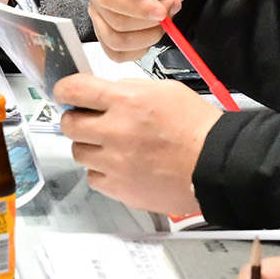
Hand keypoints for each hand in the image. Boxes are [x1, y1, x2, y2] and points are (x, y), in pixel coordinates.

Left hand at [52, 73, 218, 216]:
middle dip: (76, 120)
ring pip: (78, 153)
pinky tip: (120, 166)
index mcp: (126, 102)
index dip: (64, 89)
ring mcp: (114, 163)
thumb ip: (130, 89)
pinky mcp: (119, 188)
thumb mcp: (166, 91)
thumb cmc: (197, 127)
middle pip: (69, 124)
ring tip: (111, 146)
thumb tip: (108, 92)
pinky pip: (93, 178)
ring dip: (89, 147)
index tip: (66, 93)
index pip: (75, 89)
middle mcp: (114, 131)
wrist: (215, 165)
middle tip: (90, 122)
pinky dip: (101, 172)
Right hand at [85, 0, 194, 56]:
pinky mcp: (105, 33)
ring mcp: (99, 14)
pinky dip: (139, 49)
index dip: (137, 8)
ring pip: (116, 41)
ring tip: (163, 20)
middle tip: (169, 9)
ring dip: (147, 36)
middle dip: (148, 22)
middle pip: (115, 22)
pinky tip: (150, 34)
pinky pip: (116, 53)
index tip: (161, 10)